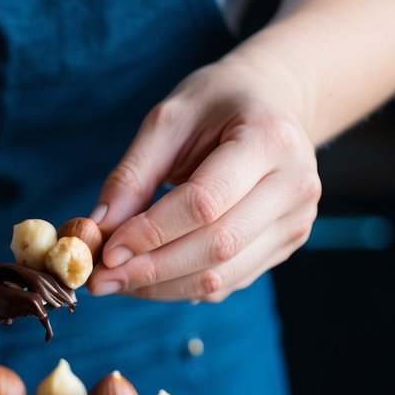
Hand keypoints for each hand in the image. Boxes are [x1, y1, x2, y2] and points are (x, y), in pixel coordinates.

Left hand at [87, 59, 320, 301]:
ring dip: (161, 288)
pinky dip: (180, 288)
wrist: (272, 106)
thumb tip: (98, 229)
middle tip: (101, 280)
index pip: (205, 203)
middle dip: (151, 270)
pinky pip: (226, 284)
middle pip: (216, 247)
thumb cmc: (215, 107)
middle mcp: (294, 185)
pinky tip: (148, 280)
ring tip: (117, 282)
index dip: (151, 232)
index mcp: (269, 140)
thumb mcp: (168, 121)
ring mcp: (296, 222)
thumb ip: (132, 175)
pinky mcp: (285, 247)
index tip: (106, 250)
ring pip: (221, 276)